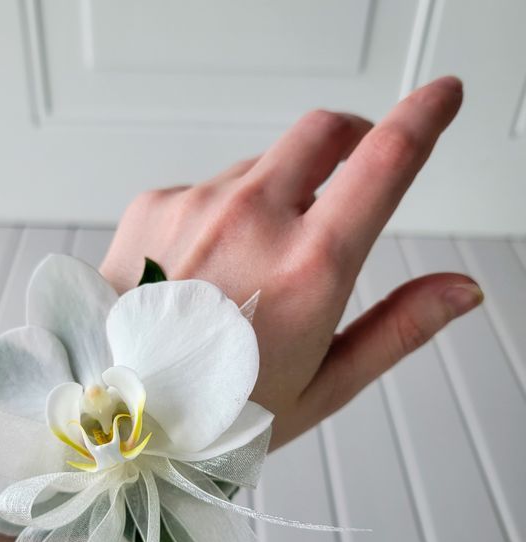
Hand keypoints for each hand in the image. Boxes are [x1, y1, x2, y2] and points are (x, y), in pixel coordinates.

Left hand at [100, 76, 481, 448]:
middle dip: (350, 141)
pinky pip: (207, 188)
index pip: (384, 162)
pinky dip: (221, 215)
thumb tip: (457, 290)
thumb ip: (396, 329)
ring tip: (251, 271)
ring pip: (261, 167)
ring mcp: (196, 206)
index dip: (424, 117)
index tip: (442, 97)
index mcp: (307, 269)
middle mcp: (250, 221)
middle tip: (350, 176)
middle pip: (322, 133)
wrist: (118, 411)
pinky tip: (203, 272)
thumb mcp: (320, 386)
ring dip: (276, 197)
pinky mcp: (154, 204)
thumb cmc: (216, 411)